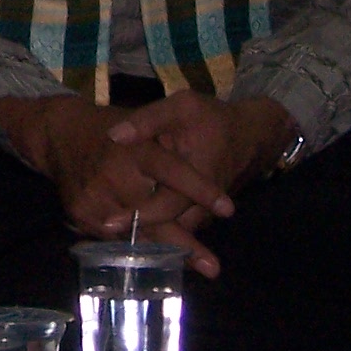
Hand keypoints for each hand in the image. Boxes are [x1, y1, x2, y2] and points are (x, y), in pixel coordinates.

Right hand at [0, 93, 238, 277]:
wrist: (58, 132)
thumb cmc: (112, 127)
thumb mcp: (143, 124)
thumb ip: (171, 149)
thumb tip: (208, 172)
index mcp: (133, 148)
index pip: (172, 170)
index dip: (200, 190)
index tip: (229, 208)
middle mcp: (112, 174)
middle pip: (154, 216)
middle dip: (184, 244)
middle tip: (212, 268)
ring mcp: (94, 197)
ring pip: (135, 234)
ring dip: (164, 252)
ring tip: (194, 268)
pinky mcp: (80, 214)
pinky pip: (114, 239)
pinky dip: (138, 249)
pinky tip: (158, 260)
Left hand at [107, 93, 292, 222]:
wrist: (250, 136)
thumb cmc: (213, 119)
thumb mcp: (182, 106)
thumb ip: (148, 121)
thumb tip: (114, 134)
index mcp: (199, 177)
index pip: (167, 205)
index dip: (138, 215)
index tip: (108, 224)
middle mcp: (204, 204)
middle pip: (169, 229)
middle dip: (137, 237)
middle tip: (101, 238)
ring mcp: (204, 213)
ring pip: (175, 235)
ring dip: (146, 240)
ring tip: (108, 243)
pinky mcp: (202, 215)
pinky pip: (179, 230)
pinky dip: (157, 234)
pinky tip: (128, 235)